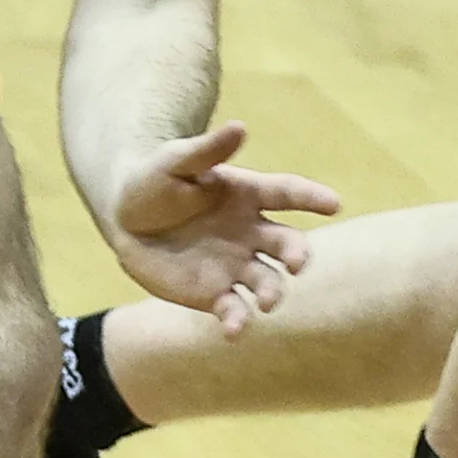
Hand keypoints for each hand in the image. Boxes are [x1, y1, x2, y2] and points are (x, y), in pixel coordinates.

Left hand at [105, 122, 340, 336]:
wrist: (124, 219)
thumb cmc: (153, 180)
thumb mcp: (176, 161)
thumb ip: (207, 150)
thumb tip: (239, 127)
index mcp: (248, 194)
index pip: (288, 194)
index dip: (311, 198)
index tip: (333, 203)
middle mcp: (251, 232)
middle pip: (286, 243)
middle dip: (298, 254)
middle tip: (299, 263)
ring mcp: (236, 265)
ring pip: (268, 281)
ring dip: (273, 292)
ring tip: (268, 301)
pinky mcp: (215, 294)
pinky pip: (235, 309)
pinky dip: (238, 321)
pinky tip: (234, 330)